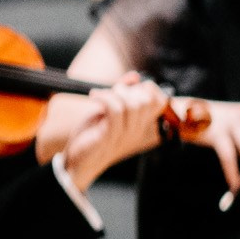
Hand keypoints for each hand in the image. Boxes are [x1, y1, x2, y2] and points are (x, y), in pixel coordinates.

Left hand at [58, 75, 172, 192]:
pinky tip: (94, 96)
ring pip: (132, 105)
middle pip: (147, 101)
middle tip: (112, 92)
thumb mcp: (110, 113)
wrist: (78, 162)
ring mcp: (126, 134)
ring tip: (99, 95)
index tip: (131, 87)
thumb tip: (135, 76)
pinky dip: (103, 98)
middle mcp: (138, 131)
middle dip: (128, 89)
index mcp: (142, 126)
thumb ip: (123, 95)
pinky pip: (114, 110)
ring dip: (114, 93)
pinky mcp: (111, 135)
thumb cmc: (93, 136)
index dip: (149, 89)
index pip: (160, 103)